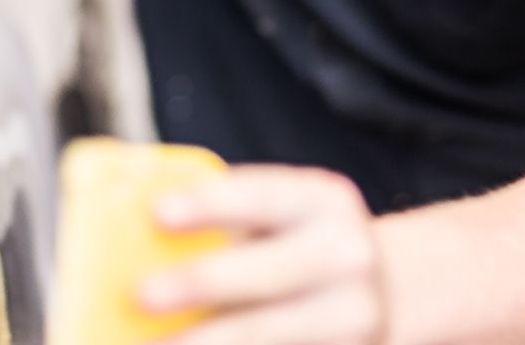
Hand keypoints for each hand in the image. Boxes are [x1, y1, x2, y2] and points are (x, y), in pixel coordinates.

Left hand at [137, 165, 386, 344]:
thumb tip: (140, 235)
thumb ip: (230, 223)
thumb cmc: (301, 245)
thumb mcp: (282, 217)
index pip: (263, 196)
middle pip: (268, 273)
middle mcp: (350, 254)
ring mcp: (360, 318)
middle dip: (202, 283)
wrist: (384, 291)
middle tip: (141, 293)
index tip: (157, 211)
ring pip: (272, 335)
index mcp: (324, 200)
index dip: (210, 203)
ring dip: (209, 342)